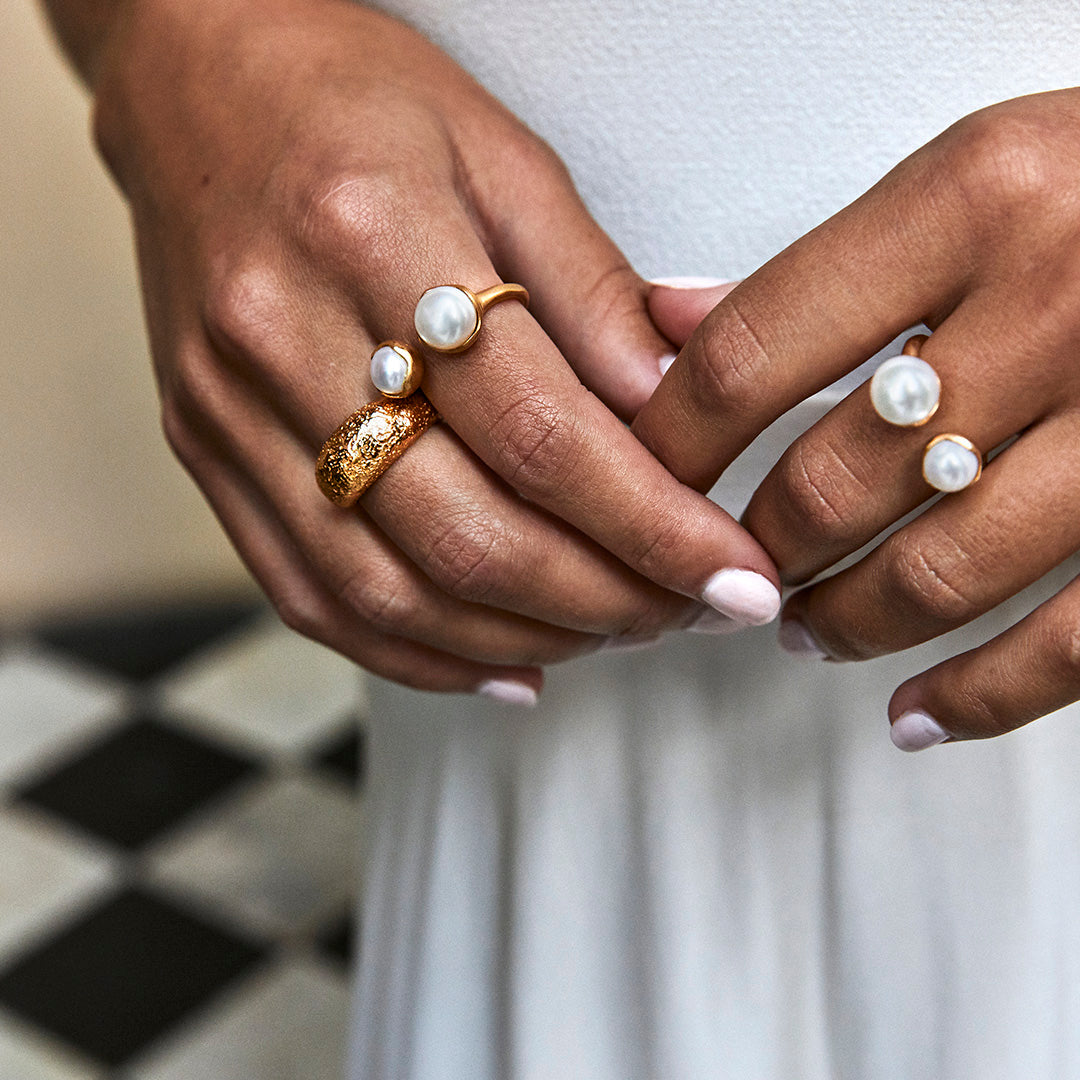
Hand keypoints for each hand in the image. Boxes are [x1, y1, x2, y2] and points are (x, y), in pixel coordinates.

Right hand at [90, 0, 779, 697]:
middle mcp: (282, 336)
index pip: (541, 431)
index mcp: (371, 234)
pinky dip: (416, 655)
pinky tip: (504, 662)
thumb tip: (681, 405)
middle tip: (689, 610)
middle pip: (465, 533)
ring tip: (615, 635)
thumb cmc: (354, 100)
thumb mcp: (504, 155)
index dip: (651, 523)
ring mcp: (229, 409)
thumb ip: (595, 292)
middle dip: (602, 599)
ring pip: (387, 590)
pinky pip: (308, 595)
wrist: (198, 84)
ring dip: (520, 637)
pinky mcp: (206, 452)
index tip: (731, 572)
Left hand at [634, 89, 1079, 746]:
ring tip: (805, 628)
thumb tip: (667, 319)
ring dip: (843, 622)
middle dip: (756, 550)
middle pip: (830, 482)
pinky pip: (1066, 646)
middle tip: (730, 567)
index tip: (641, 484)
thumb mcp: (978, 176)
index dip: (670, 445)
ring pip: (933, 575)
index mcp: (978, 198)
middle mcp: (1059, 302)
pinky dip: (978, 699)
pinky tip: (915, 715)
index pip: (750, 358)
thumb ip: (823, 263)